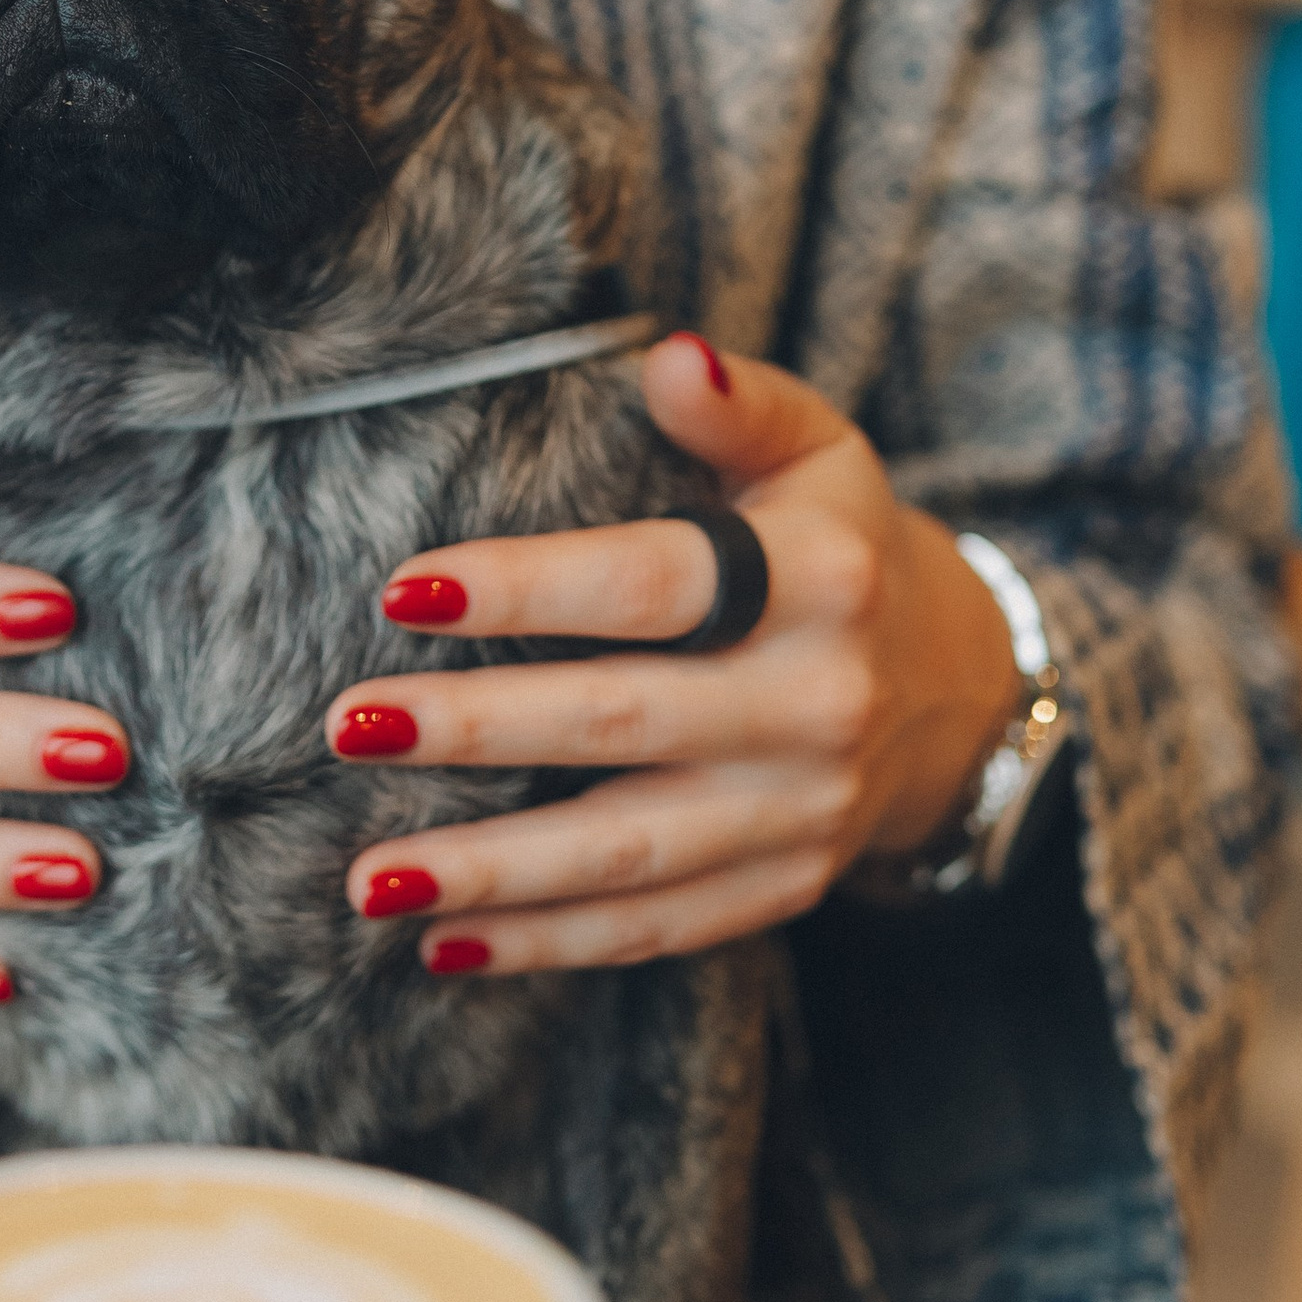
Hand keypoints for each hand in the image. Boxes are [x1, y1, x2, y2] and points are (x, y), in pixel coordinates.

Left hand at [325, 334, 1019, 976]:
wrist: (952, 685)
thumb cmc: (835, 544)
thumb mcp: (816, 450)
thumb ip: (737, 404)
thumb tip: (670, 357)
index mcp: (818, 581)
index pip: (654, 586)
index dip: (528, 589)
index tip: (403, 592)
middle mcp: (817, 704)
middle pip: (622, 724)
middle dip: (477, 731)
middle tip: (349, 726)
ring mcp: (801, 812)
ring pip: (627, 854)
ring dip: (490, 873)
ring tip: (369, 879)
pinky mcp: (783, 886)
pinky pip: (653, 927)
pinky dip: (547, 944)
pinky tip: (441, 944)